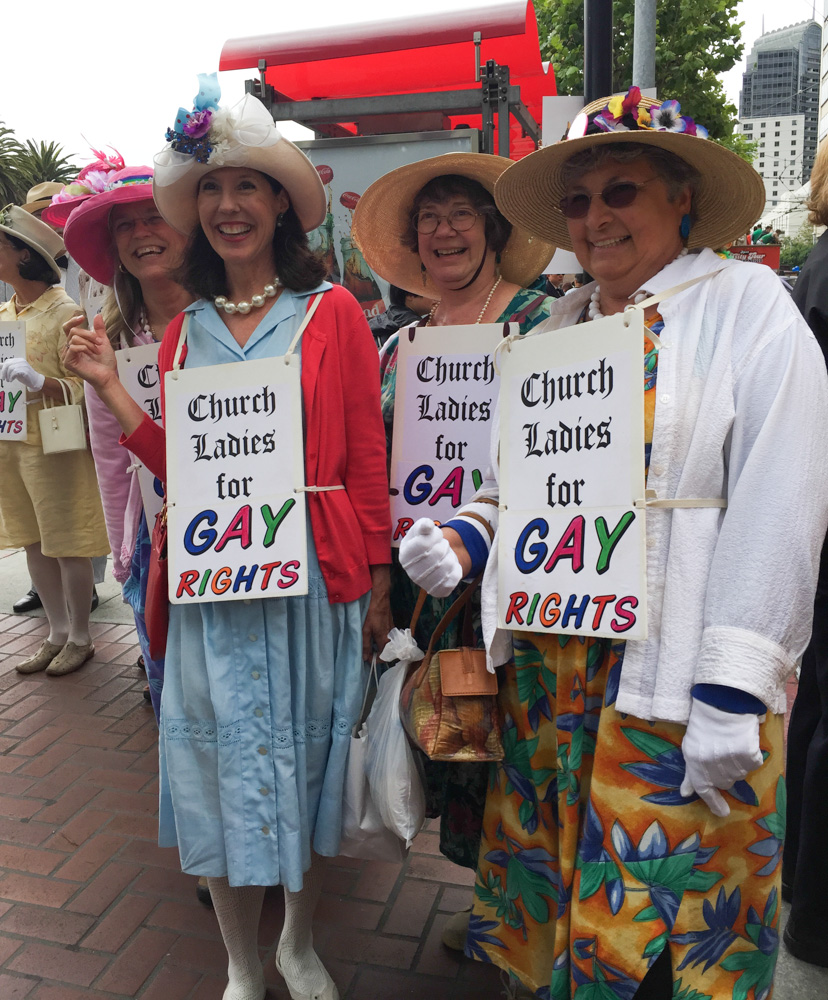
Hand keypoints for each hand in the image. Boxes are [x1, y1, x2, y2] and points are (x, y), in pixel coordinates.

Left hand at [0, 357, 44, 390]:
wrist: (36, 381)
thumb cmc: (26, 376)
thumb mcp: (16, 371)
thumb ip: (9, 368)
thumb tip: (0, 365)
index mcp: (19, 360)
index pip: (7, 361)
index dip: (3, 368)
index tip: (3, 375)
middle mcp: (21, 361)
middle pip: (7, 364)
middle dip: (3, 372)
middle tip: (4, 378)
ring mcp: (23, 366)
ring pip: (10, 369)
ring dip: (8, 376)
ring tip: (9, 380)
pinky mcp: (25, 371)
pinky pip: (14, 372)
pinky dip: (11, 377)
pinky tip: (12, 380)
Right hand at [62, 314, 117, 390]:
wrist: (108, 375)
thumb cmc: (105, 362)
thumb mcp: (103, 341)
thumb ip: (99, 329)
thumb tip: (97, 315)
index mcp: (75, 342)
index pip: (67, 328)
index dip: (72, 321)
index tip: (82, 318)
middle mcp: (69, 348)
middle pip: (73, 331)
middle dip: (88, 334)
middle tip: (99, 342)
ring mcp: (67, 355)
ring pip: (74, 338)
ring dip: (89, 343)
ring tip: (97, 351)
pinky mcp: (67, 362)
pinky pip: (73, 347)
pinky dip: (84, 348)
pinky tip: (90, 354)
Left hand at [362, 565, 392, 660]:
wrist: (380, 598)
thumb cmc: (372, 614)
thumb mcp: (365, 630)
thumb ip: (365, 645)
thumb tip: (365, 658)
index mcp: (385, 640)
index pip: (384, 658)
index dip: (376, 660)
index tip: (368, 658)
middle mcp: (392, 638)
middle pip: (388, 652)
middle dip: (379, 654)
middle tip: (368, 652)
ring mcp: (393, 631)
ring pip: (389, 645)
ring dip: (381, 647)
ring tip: (371, 644)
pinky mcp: (392, 625)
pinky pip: (389, 638)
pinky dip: (383, 640)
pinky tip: (375, 635)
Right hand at [399, 518, 462, 596]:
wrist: (436, 560)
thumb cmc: (427, 541)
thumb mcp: (421, 530)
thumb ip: (422, 525)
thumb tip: (427, 526)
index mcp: (404, 556)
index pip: (423, 543)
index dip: (436, 535)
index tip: (437, 534)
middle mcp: (412, 573)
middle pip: (438, 553)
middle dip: (444, 545)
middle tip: (442, 546)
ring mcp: (425, 584)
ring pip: (448, 565)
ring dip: (451, 556)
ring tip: (445, 555)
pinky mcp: (438, 591)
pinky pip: (454, 577)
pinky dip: (456, 568)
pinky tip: (449, 566)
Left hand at [680, 699, 762, 816]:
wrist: (722, 704)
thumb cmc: (703, 724)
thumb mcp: (690, 748)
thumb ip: (690, 774)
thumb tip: (685, 794)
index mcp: (694, 764)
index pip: (704, 790)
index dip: (713, 803)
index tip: (722, 812)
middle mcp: (712, 767)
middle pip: (724, 782)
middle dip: (724, 773)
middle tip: (723, 753)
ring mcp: (731, 763)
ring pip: (739, 774)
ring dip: (737, 764)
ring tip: (731, 743)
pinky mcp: (749, 757)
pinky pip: (753, 763)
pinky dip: (750, 756)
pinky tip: (743, 741)